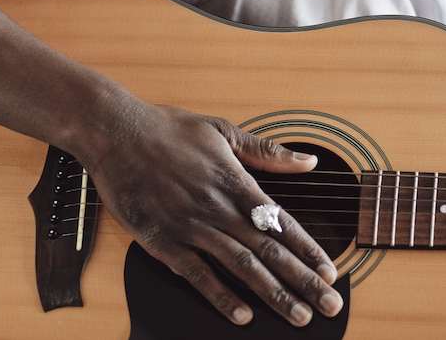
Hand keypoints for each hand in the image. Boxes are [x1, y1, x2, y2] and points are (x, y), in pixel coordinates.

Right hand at [80, 102, 342, 325]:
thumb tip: (309, 161)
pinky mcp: (161, 241)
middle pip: (270, 251)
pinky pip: (197, 274)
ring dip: (273, 294)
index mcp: (236, 182)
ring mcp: (190, 226)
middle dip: (303, 281)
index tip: (331, 270)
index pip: (282, 223)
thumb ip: (268, 151)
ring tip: (298, 315)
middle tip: (329, 304)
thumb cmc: (167, 128)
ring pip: (241, 266)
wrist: (114, 131)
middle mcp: (218, 208)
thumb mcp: (223, 130)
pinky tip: (242, 315)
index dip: (308, 250)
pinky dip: (221, 296)